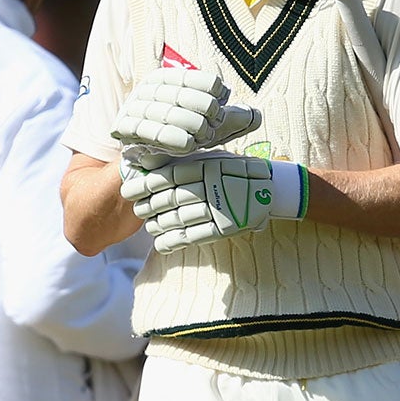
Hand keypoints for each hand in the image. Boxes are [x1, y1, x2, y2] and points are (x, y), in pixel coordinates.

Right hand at [110, 69, 262, 155]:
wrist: (145, 162)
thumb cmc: (180, 138)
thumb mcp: (208, 128)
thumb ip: (231, 121)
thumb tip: (256, 116)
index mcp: (169, 78)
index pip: (204, 81)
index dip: (217, 97)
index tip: (220, 114)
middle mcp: (148, 88)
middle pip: (187, 95)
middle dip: (205, 114)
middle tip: (210, 131)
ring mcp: (133, 106)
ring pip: (169, 112)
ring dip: (191, 127)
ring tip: (200, 139)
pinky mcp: (123, 127)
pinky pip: (150, 130)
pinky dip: (172, 137)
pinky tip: (187, 145)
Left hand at [122, 152, 309, 252]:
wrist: (271, 188)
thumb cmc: (234, 170)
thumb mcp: (212, 157)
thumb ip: (184, 161)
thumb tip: (149, 161)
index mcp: (206, 166)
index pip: (168, 176)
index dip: (145, 184)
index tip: (128, 189)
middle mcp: (210, 185)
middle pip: (170, 198)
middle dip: (148, 205)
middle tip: (136, 209)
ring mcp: (218, 207)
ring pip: (178, 218)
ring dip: (158, 224)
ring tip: (148, 225)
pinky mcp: (224, 227)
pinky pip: (193, 236)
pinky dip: (173, 241)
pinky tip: (160, 243)